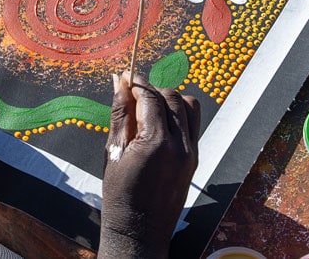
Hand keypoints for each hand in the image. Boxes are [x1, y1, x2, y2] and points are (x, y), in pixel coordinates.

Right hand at [98, 72, 199, 258]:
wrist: (138, 232)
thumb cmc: (119, 195)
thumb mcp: (113, 151)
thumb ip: (119, 113)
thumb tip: (119, 81)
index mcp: (157, 143)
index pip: (151, 97)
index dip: (137, 82)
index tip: (125, 77)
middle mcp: (180, 145)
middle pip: (172, 97)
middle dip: (152, 90)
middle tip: (132, 94)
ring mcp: (192, 152)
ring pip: (189, 107)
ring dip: (169, 100)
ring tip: (147, 109)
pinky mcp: (195, 159)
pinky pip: (192, 124)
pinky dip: (178, 115)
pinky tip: (158, 124)